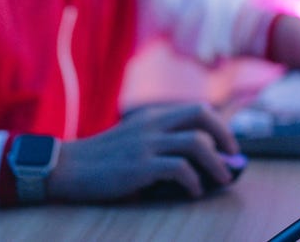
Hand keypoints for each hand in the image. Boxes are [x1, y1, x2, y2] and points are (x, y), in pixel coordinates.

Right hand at [45, 102, 240, 201]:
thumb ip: (161, 141)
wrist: (67, 167)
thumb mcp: (133, 139)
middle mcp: (153, 125)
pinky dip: (194, 182)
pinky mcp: (140, 167)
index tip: (228, 144)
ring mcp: (146, 145)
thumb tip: (200, 160)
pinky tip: (194, 191)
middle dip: (225, 135)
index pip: (197, 109)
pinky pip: (179, 169)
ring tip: (223, 178)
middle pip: (202, 115)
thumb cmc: (102, 159)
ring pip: (196, 144)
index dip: (219, 125)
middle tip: (233, 156)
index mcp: (153, 116)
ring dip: (217, 163)